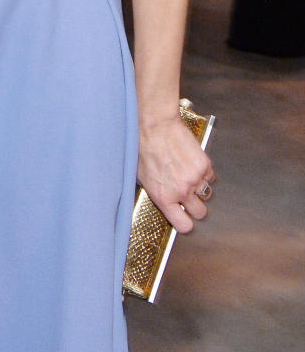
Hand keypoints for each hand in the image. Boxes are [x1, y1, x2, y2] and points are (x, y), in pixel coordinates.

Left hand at [137, 116, 215, 232]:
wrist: (155, 125)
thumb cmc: (142, 147)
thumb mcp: (141, 177)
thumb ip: (155, 193)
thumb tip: (162, 200)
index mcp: (164, 197)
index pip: (184, 225)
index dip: (185, 223)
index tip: (184, 219)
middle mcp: (182, 191)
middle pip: (201, 213)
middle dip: (196, 207)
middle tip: (189, 197)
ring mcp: (195, 178)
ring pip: (207, 194)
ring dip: (200, 189)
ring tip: (189, 177)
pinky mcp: (204, 164)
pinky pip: (210, 176)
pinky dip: (204, 173)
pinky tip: (192, 164)